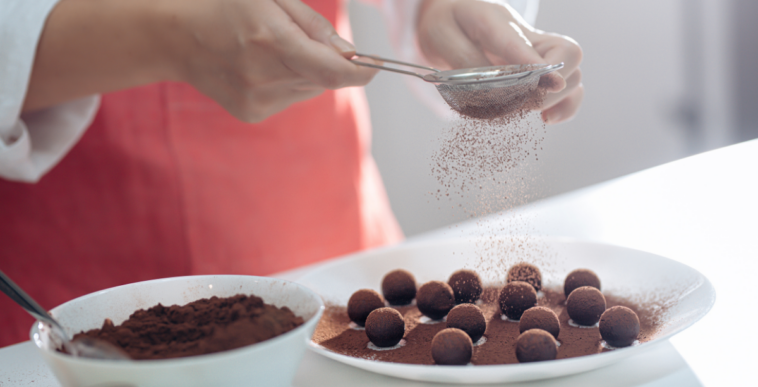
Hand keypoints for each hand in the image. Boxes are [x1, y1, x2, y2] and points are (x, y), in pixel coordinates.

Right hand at [169, 0, 378, 121]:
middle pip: (323, 79)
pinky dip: (286, 83)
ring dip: (304, 72)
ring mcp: (257, 100)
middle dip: (325, 61)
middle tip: (295, 39)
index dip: (360, 72)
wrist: (175, 36)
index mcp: (271, 41)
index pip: (331, 70)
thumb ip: (314, 26)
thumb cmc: (225, 7)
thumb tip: (349, 54)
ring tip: (268, 50)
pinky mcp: (252, 113)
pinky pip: (290, 99)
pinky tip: (258, 68)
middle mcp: (265, 76)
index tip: (375, 66)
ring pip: (308, 89)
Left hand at [417, 0, 582, 123]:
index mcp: (496, 21)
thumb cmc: (446, 25)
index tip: (553, 84)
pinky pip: (568, 88)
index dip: (538, 65)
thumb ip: (465, 61)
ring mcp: (537, 52)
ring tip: (533, 113)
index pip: (522, 42)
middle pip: (568, 55)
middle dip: (550, 87)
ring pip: (574, 73)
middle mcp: (527, 35)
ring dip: (559, 99)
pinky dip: (564, 106)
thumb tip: (493, 91)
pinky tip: (545, 117)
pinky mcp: (539, 69)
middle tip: (521, 104)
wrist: (451, 15)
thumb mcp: (441, 37)